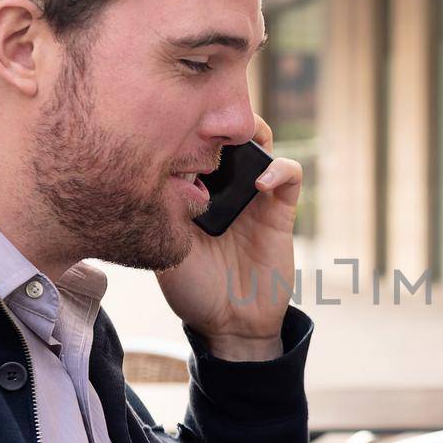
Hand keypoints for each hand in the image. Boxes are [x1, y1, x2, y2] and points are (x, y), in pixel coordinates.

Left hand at [155, 116, 301, 360]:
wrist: (230, 325)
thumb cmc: (194, 290)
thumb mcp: (164, 246)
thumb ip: (163, 211)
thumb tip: (154, 170)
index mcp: (193, 190)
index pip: (192, 142)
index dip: (186, 126)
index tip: (175, 124)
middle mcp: (224, 187)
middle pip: (226, 133)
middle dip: (219, 118)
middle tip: (208, 118)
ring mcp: (254, 196)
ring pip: (260, 142)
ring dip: (252, 131)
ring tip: (238, 137)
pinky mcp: (280, 210)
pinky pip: (289, 175)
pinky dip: (279, 170)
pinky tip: (260, 183)